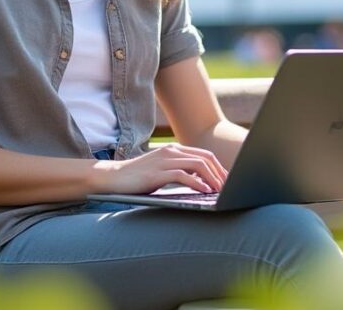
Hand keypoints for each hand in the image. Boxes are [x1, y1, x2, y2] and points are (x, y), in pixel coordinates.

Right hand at [90, 143, 227, 194]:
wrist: (113, 177)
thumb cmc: (138, 178)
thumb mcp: (162, 171)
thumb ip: (180, 172)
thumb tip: (203, 184)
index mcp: (174, 149)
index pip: (204, 155)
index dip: (218, 168)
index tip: (227, 182)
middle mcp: (171, 151)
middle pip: (205, 159)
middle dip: (220, 174)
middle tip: (229, 188)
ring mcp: (165, 160)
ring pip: (198, 165)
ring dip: (212, 179)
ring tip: (220, 191)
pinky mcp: (158, 173)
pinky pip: (184, 176)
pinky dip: (198, 184)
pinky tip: (204, 192)